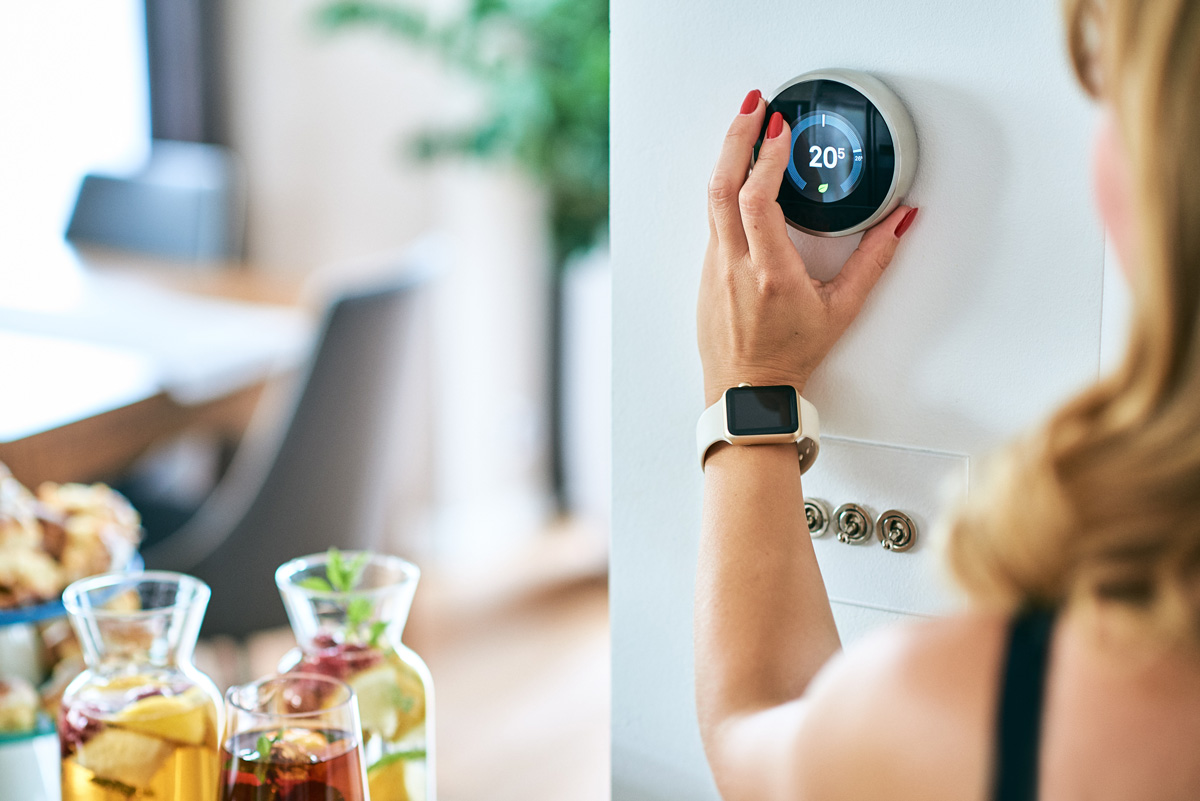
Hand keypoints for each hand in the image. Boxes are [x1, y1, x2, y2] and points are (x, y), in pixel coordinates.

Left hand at [698, 90, 917, 405]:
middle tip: (755, 106)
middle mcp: (734, 266)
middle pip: (722, 187)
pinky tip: (741, 170)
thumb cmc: (791, 354)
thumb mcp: (843, 309)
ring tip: (748, 125)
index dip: (765, 159)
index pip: (755, 202)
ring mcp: (714, 267)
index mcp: (770, 274)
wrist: (748, 390)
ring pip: (711, 199)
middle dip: (737, 138)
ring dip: (728, 156)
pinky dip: (726, 184)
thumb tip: (901, 220)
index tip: (779, 130)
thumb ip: (874, 260)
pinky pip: (713, 217)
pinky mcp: (707, 270)